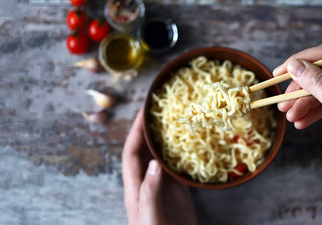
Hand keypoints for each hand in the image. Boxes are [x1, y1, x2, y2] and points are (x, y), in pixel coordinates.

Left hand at [122, 109, 197, 224]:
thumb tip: (155, 162)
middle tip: (160, 108)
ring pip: (161, 157)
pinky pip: (177, 169)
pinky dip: (181, 155)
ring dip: (165, 139)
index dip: (136, 131)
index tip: (144, 110)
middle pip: (145, 150)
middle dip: (149, 129)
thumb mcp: (150, 216)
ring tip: (175, 119)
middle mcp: (146, 184)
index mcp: (134, 188)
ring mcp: (162, 188)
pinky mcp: (177, 195)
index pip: (131, 153)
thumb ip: (150, 191)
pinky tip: (190, 144)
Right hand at [273, 43, 321, 166]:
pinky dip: (309, 111)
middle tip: (282, 102)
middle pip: (320, 72)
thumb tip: (293, 65)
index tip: (280, 72)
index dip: (301, 60)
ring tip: (289, 116)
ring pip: (318, 88)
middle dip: (300, 88)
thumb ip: (317, 83)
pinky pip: (321, 101)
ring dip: (301, 102)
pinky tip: (300, 122)